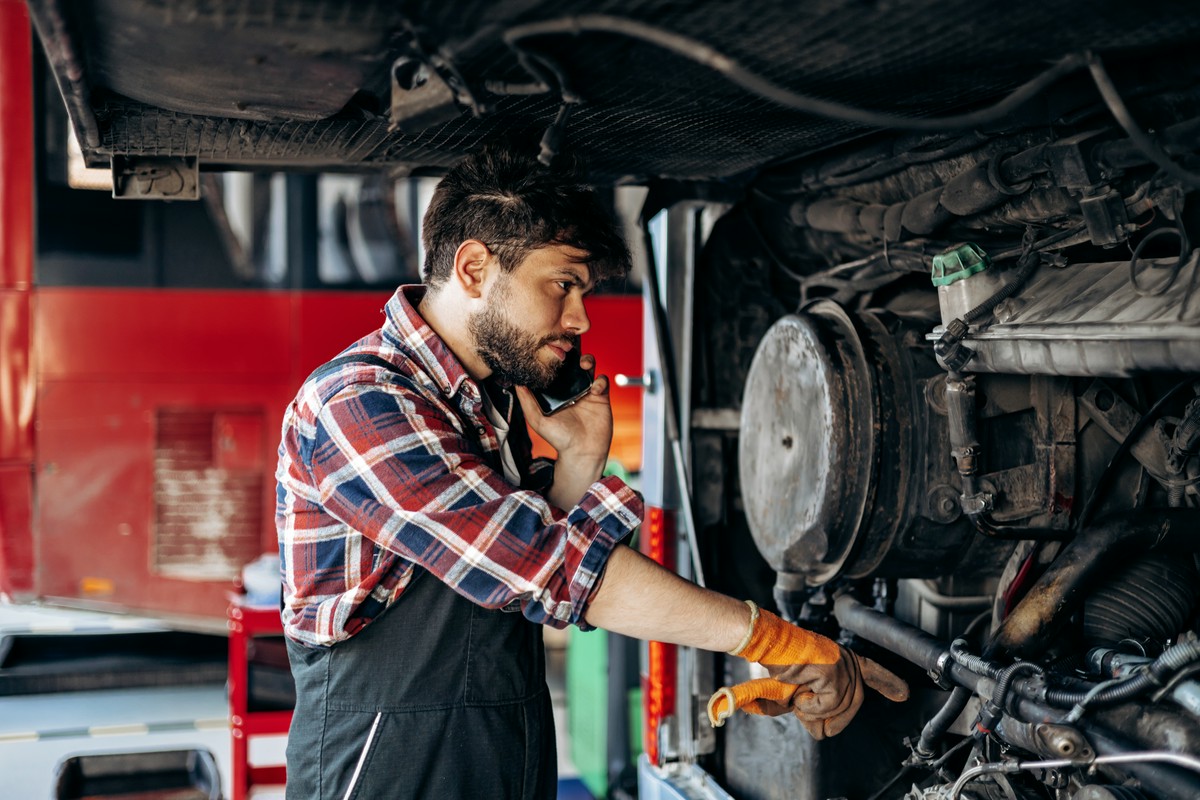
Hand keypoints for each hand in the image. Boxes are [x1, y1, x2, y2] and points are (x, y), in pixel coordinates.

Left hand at [515, 354, 614, 508]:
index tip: (551, 350)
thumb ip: (527, 402)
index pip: (554, 369)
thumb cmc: (559, 439)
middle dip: (572, 355)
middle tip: (570, 353)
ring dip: (588, 361)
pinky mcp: (601, 397)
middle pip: (572, 364)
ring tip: (585, 365)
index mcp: (555, 392)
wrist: (582, 452)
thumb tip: (516, 383)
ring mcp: (586, 392)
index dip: (554, 359)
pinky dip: (600, 380)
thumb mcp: (537, 420)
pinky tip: (595, 389)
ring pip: (588, 368)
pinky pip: (602, 381)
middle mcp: (570, 389)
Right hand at [707, 646, 907, 738]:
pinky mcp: (835, 673)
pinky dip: (811, 706)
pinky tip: (800, 692)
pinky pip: (830, 705)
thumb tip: (822, 733)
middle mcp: (848, 661)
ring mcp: (844, 666)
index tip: (904, 693)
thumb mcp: (798, 692)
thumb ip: (815, 709)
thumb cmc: (777, 664)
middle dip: (832, 718)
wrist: (766, 647)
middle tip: (803, 711)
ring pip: (840, 708)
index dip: (888, 683)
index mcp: (841, 659)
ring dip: (813, 710)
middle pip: (854, 704)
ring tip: (797, 695)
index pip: (872, 672)